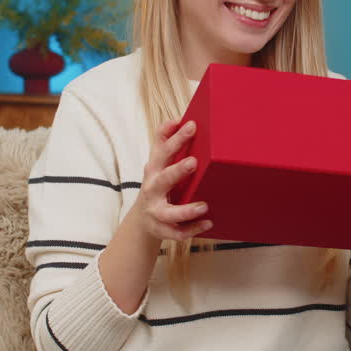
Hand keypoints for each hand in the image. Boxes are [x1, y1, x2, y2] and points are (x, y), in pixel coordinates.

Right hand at [132, 119, 211, 241]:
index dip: (175, 138)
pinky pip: (177, 231)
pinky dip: (192, 229)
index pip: (163, 150)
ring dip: (187, 209)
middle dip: (178, 171)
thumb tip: (176, 119)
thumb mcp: (157, 163)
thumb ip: (164, 141)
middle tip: (194, 162)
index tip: (191, 125)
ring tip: (204, 205)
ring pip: (169, 212)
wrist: (142, 219)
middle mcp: (153, 189)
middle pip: (164, 179)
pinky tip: (208, 223)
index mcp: (154, 169)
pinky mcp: (162, 228)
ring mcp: (156, 210)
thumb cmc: (157, 184)